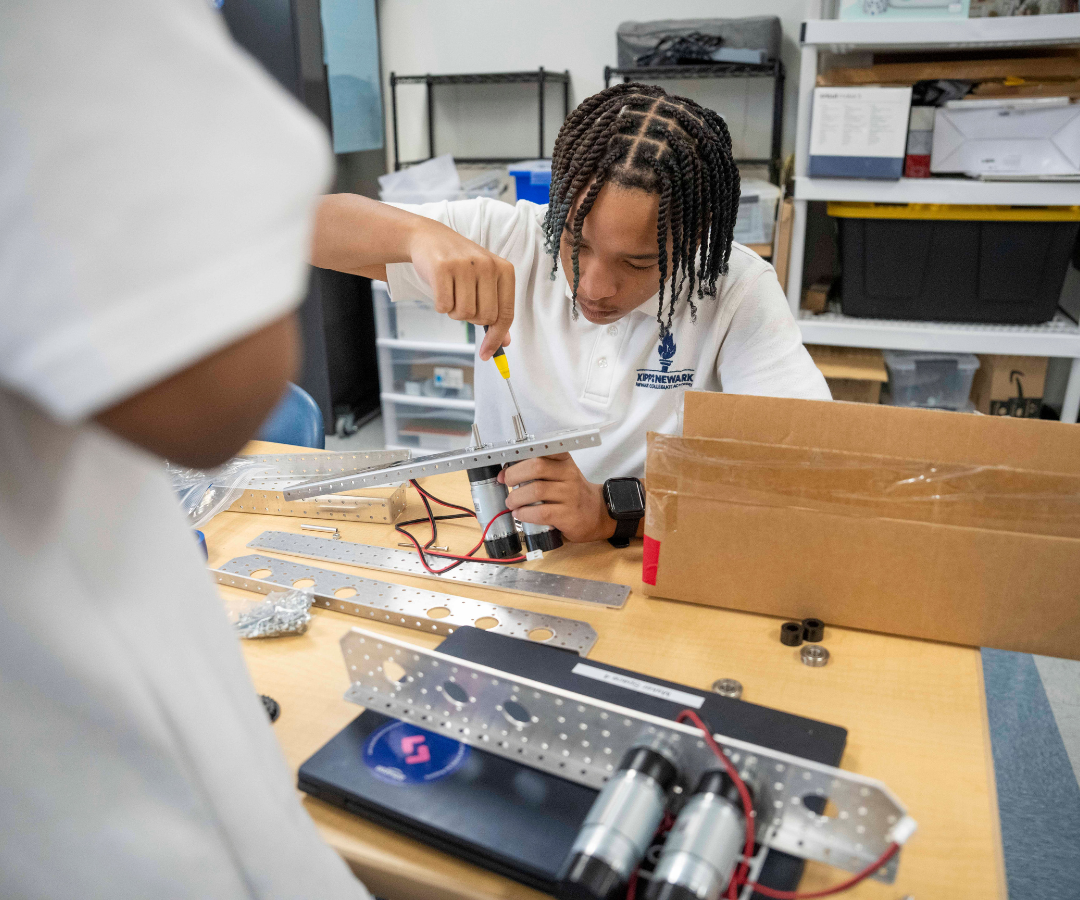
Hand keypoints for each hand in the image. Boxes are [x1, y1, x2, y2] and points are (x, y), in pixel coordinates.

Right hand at [407, 218, 514, 359]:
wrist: (429, 237)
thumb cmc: (460, 264)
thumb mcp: (484, 281)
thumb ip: (496, 309)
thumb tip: (506, 342)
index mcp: (504, 270)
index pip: (506, 314)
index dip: (497, 338)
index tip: (487, 354)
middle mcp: (488, 266)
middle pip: (484, 318)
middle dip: (471, 318)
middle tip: (462, 302)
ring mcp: (465, 265)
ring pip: (464, 314)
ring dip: (454, 311)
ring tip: (451, 292)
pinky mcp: (443, 267)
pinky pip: (444, 307)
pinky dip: (441, 305)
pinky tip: (440, 288)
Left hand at [499, 453, 616, 543]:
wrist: (597, 513)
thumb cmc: (571, 493)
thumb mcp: (560, 474)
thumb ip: (538, 469)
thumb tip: (506, 472)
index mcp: (564, 461)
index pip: (542, 449)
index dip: (520, 455)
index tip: (506, 465)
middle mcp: (569, 475)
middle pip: (536, 467)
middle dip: (514, 475)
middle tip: (507, 483)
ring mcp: (570, 495)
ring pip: (537, 490)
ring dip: (517, 497)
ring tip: (511, 503)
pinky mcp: (569, 515)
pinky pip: (542, 512)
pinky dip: (525, 513)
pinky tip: (520, 514)